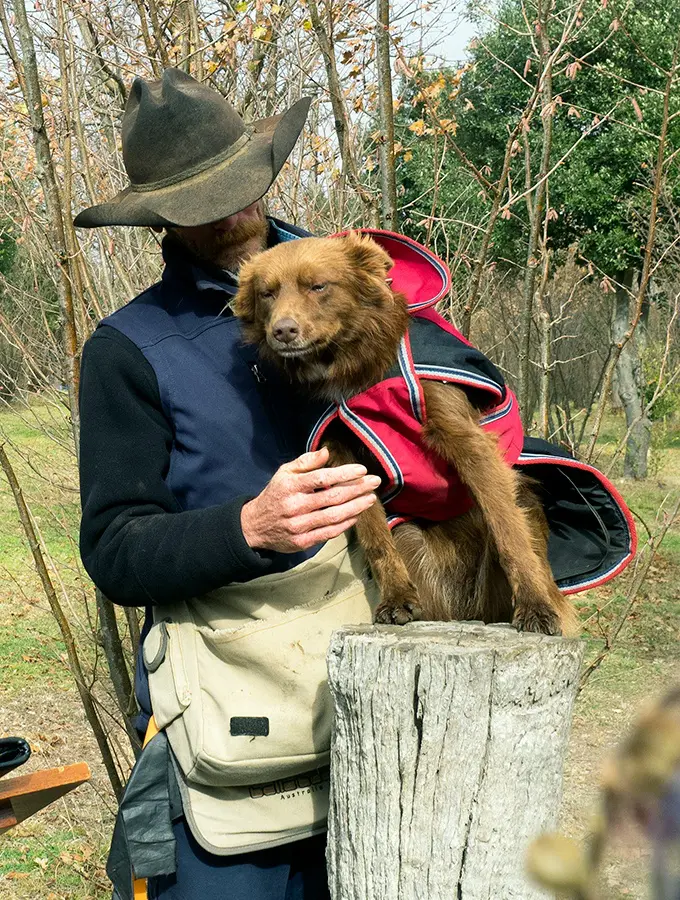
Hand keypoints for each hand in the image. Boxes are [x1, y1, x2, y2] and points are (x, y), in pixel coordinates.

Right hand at [241, 447, 380, 551]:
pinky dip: (346, 523)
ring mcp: (299, 526)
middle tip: (375, 482)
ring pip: (334, 516)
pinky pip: (329, 532)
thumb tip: (327, 452)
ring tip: (370, 498)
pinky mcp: (302, 542)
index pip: (321, 478)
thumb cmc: (275, 494)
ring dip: (356, 507)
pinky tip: (357, 514)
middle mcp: (295, 506)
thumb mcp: (284, 473)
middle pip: (332, 497)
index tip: (362, 470)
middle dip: (357, 488)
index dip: (344, 473)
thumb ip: (305, 462)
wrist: (254, 526)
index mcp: (290, 486)